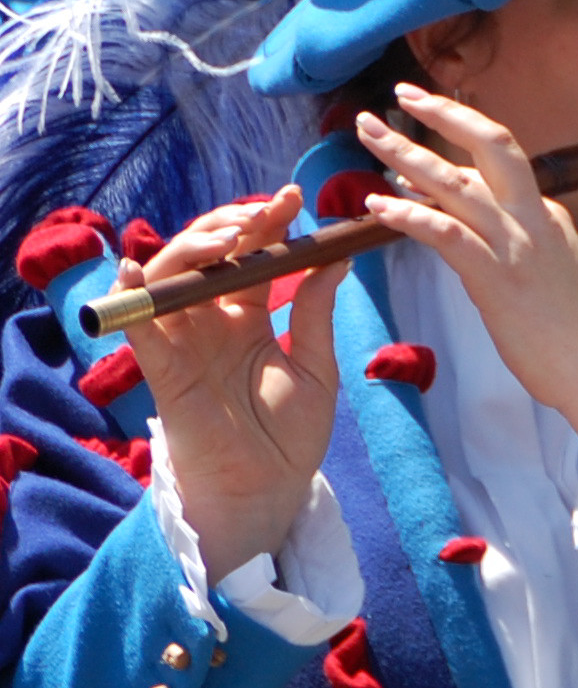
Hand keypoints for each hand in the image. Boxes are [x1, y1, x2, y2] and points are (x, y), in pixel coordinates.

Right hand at [125, 189, 348, 577]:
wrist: (269, 489)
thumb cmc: (292, 434)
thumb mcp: (316, 366)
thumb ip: (316, 313)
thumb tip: (335, 258)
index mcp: (249, 317)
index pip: (252, 257)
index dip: (267, 225)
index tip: (294, 198)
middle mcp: (211, 320)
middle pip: (209, 256)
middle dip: (231, 226)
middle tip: (263, 215)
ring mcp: (184, 340)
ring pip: (173, 276)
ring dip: (195, 247)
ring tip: (228, 236)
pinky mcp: (162, 367)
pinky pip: (139, 326)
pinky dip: (132, 296)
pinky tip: (135, 268)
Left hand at [354, 87, 577, 459]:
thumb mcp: (553, 274)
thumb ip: (522, 246)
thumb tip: (485, 233)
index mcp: (549, 216)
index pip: (502, 163)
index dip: (459, 138)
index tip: (424, 123)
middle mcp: (536, 218)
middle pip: (491, 146)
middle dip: (443, 114)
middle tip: (401, 94)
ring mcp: (518, 245)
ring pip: (459, 182)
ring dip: (408, 153)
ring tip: (368, 133)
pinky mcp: (497, 278)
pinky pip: (446, 233)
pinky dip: (408, 214)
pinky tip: (376, 205)